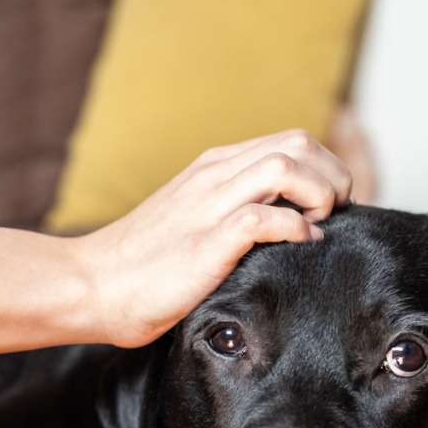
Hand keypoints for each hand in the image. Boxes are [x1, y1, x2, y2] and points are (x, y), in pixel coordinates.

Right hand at [75, 130, 352, 347]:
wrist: (90, 285)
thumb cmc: (144, 266)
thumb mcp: (195, 222)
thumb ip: (237, 212)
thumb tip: (294, 225)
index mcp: (214, 168)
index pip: (292, 141)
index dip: (327, 169)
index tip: (333, 207)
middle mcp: (213, 175)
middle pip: (298, 142)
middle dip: (333, 176)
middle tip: (337, 214)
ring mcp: (207, 205)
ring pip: (285, 166)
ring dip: (319, 194)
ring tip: (319, 226)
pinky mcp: (203, 242)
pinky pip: (262, 218)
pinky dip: (293, 229)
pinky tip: (297, 248)